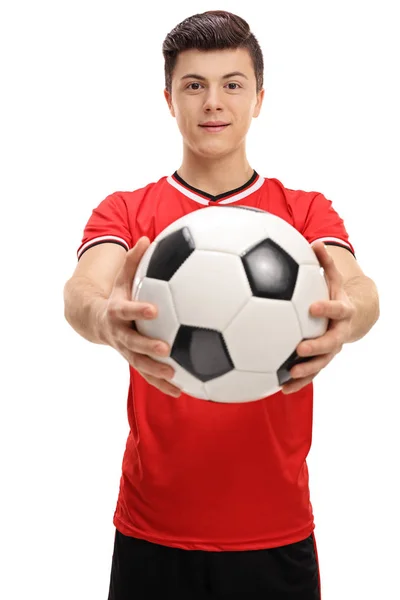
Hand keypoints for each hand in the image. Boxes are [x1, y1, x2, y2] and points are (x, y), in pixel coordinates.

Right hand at [99, 237, 181, 396]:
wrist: (95, 321)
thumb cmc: (116, 295)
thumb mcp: (121, 277)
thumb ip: (133, 260)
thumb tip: (146, 238)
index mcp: (116, 312)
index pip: (125, 311)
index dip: (137, 310)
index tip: (153, 309)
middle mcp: (119, 334)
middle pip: (131, 343)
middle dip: (146, 347)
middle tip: (165, 349)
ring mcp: (126, 351)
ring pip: (138, 364)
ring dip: (155, 372)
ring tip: (174, 376)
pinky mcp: (134, 361)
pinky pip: (148, 376)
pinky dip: (163, 385)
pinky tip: (182, 391)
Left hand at [281, 242, 355, 393]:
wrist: (354, 316)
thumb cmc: (336, 293)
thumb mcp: (334, 276)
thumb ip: (325, 261)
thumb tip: (315, 241)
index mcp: (342, 310)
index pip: (336, 309)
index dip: (327, 308)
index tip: (313, 307)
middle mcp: (339, 332)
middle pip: (331, 342)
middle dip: (317, 347)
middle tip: (299, 349)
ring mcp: (331, 349)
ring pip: (322, 363)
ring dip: (306, 371)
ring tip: (289, 376)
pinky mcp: (322, 360)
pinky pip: (311, 374)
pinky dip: (298, 382)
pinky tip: (280, 388)